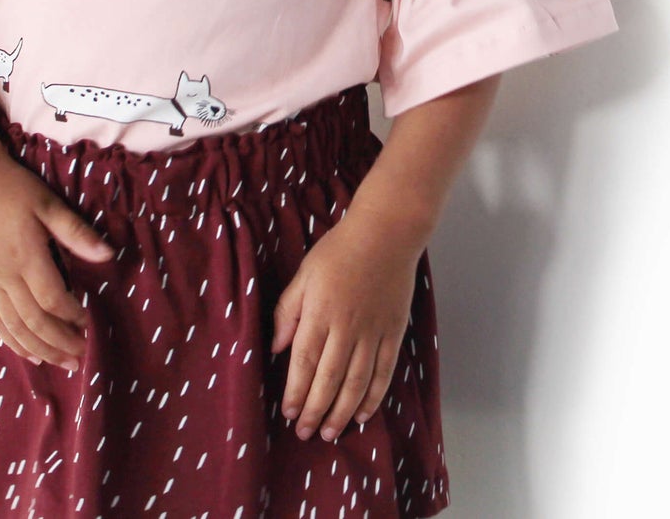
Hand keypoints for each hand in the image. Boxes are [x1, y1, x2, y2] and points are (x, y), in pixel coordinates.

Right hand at [0, 151, 115, 372]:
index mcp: (26, 255)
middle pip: (33, 320)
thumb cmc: (13, 189)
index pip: (51, 298)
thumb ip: (76, 232)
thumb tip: (108, 255)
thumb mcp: (48, 203)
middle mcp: (6, 274)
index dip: (71, 315)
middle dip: (59, 342)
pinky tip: (27, 352)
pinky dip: (12, 340)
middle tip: (81, 355)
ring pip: (14, 326)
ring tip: (61, 362)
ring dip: (38, 348)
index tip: (88, 320)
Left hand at [270, 214, 421, 441]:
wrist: (385, 235)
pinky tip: (362, 414)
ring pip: (356, 384)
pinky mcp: (393, 334)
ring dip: (342, 412)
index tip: (289, 413)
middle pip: (328, 380)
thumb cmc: (338, 251)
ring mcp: (373, 333)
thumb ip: (288, 311)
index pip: (304, 363)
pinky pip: (383, 373)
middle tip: (306, 434)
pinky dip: (373, 397)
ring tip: (330, 433)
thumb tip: (276, 348)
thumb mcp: (303, 274)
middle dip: (316, 411)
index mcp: (319, 313)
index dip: (296, 392)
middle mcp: (346, 329)